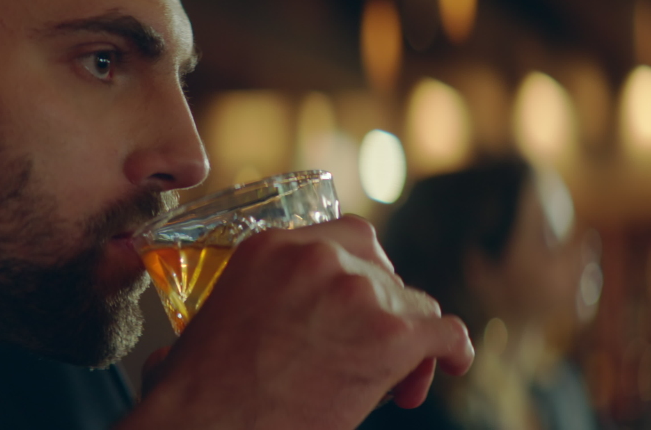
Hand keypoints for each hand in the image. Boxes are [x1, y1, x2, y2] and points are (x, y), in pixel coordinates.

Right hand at [120, 215, 474, 429]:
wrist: (205, 426)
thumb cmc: (198, 392)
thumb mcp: (211, 321)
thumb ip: (243, 307)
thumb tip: (200, 350)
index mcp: (272, 247)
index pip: (344, 239)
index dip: (360, 274)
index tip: (357, 305)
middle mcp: (317, 256)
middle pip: (382, 271)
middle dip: (382, 311)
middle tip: (369, 352)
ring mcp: (355, 291)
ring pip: (412, 304)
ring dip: (408, 339)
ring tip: (392, 382)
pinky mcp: (390, 335)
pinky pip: (445, 333)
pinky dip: (452, 351)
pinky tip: (451, 364)